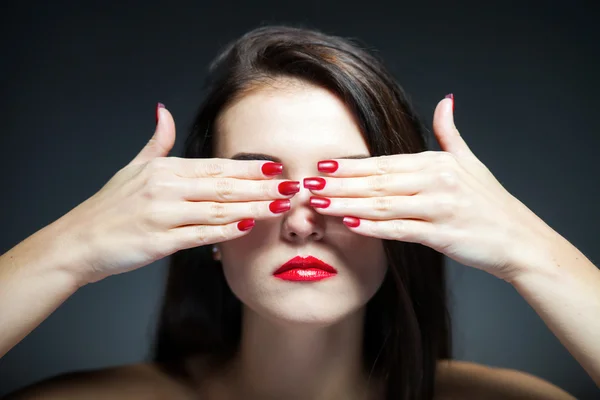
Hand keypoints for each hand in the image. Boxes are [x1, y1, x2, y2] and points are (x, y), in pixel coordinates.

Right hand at [53, 104, 298, 284]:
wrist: (78, 241)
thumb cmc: (109, 207)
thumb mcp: (132, 168)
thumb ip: (156, 142)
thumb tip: (164, 112)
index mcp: (164, 169)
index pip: (216, 166)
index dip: (249, 167)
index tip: (277, 167)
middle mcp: (165, 187)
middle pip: (224, 185)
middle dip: (262, 187)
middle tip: (291, 187)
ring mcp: (162, 214)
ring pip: (218, 208)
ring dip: (253, 208)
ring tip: (281, 207)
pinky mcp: (159, 241)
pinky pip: (200, 234)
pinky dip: (226, 231)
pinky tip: (247, 227)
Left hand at [304, 95, 554, 281]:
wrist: (519, 240)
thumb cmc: (491, 203)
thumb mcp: (471, 161)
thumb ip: (450, 132)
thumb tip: (445, 100)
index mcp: (437, 163)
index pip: (384, 162)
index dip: (350, 165)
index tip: (322, 164)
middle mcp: (436, 181)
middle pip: (377, 182)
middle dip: (339, 183)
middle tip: (308, 183)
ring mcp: (440, 208)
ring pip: (383, 204)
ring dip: (347, 204)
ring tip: (319, 204)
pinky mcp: (442, 234)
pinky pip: (400, 230)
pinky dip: (374, 228)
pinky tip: (350, 225)